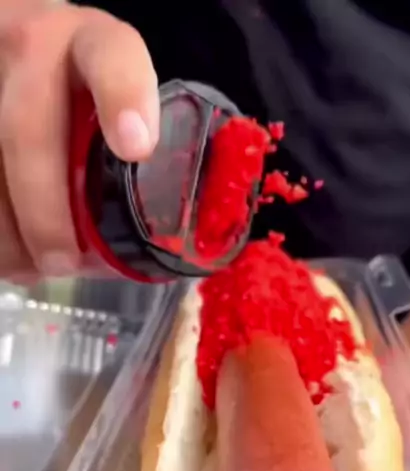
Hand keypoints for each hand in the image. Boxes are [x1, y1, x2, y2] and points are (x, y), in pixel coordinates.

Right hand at [0, 3, 158, 278]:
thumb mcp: (115, 105)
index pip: (110, 55)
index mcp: (92, 44)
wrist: (15, 62)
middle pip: (28, 130)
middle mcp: (33, 45)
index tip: (136, 148)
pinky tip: (9, 257)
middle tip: (62, 262)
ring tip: (31, 269)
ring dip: (8, 231)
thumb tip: (174, 251)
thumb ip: (137, 155)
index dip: (123, 98)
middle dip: (45, 210)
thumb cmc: (81, 100)